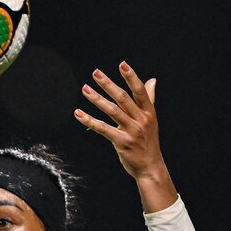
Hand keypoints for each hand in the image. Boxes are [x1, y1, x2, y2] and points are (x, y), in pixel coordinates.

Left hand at [74, 63, 162, 180]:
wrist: (150, 166)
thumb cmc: (148, 142)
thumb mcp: (151, 119)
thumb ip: (149, 99)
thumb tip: (152, 80)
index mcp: (148, 112)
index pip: (139, 91)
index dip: (131, 77)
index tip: (122, 64)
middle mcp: (141, 119)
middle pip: (122, 98)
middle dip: (108, 84)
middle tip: (96, 73)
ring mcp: (131, 131)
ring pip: (111, 111)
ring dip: (97, 99)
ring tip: (85, 89)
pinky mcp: (121, 142)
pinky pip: (102, 129)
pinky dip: (89, 120)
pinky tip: (79, 114)